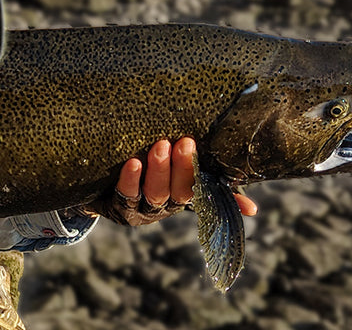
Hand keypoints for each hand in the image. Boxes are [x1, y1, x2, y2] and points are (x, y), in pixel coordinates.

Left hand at [112, 138, 256, 224]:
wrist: (99, 186)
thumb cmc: (145, 174)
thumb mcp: (176, 175)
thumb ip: (210, 182)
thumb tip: (253, 210)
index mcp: (183, 195)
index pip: (203, 188)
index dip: (215, 185)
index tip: (211, 157)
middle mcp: (166, 205)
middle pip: (180, 190)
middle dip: (184, 167)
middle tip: (185, 141)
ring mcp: (143, 208)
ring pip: (156, 192)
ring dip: (160, 170)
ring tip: (160, 145)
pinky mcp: (119, 207)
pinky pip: (127, 194)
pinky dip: (130, 179)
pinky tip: (133, 163)